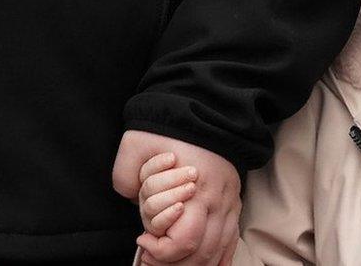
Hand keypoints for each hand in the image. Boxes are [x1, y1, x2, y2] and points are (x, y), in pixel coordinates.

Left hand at [113, 130, 240, 265]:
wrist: (203, 109)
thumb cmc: (168, 127)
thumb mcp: (136, 145)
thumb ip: (126, 175)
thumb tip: (130, 199)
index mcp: (196, 190)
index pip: (183, 240)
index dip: (160, 251)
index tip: (142, 240)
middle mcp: (217, 203)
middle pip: (200, 254)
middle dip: (172, 264)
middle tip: (150, 260)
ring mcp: (229, 205)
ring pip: (216, 253)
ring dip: (193, 265)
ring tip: (169, 263)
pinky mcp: (234, 205)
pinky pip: (230, 242)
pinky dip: (218, 260)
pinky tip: (204, 265)